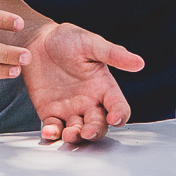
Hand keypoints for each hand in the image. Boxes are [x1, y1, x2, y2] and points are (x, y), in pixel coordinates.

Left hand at [22, 23, 144, 144]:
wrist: (36, 40)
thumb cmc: (67, 39)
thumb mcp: (91, 43)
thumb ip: (113, 54)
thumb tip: (139, 62)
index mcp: (103, 87)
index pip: (118, 107)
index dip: (119, 115)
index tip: (114, 118)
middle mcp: (90, 102)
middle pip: (99, 124)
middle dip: (95, 130)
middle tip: (87, 131)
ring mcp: (70, 109)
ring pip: (78, 130)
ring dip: (75, 136)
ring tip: (69, 134)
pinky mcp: (51, 112)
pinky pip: (54, 128)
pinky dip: (53, 133)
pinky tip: (50, 132)